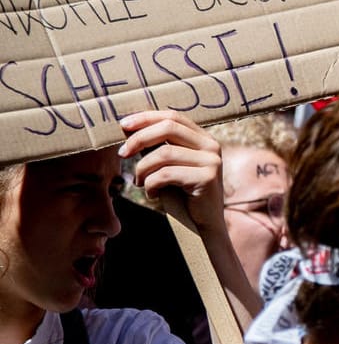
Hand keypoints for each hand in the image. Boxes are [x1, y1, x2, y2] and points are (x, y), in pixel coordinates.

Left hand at [119, 111, 225, 231]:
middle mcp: (211, 146)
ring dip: (142, 169)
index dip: (146, 118)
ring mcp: (212, 161)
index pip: (173, 117)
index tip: (123, 125)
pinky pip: (166, 174)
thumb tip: (130, 129)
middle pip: (168, 128)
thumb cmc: (182, 195)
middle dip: (139, 139)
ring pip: (163, 153)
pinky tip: (151, 194)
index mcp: (203, 138)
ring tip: (139, 182)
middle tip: (122, 154)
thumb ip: (158, 147)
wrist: (202, 225)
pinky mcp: (207, 178)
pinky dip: (151, 184)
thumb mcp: (169, 166)